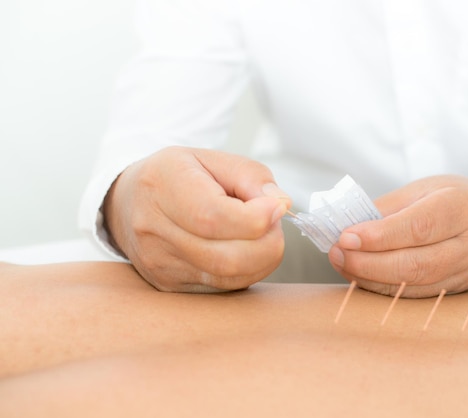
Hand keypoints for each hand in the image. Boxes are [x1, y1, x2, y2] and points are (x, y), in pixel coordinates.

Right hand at [103, 146, 290, 291]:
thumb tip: (281, 204)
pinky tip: (245, 248)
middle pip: (226, 257)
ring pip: (229, 277)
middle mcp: (154, 230)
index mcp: (162, 186)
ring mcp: (159, 264)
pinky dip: (248, 270)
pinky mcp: (169, 286)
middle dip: (268, 242)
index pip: (212, 217)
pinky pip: (225, 287)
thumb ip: (251, 176)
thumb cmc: (178, 177)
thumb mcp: (213, 159)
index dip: (256, 218)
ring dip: (262, 258)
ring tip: (260, 233)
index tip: (276, 207)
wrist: (127, 202)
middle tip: (273, 221)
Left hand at [328, 175, 467, 297]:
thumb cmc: (450, 198)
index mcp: (463, 207)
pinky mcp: (458, 290)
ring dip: (372, 278)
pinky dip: (385, 288)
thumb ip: (386, 209)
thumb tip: (347, 228)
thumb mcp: (422, 190)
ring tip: (343, 263)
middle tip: (338, 253)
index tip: (346, 237)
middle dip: (370, 262)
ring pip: (416, 285)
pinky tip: (362, 277)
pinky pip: (417, 296)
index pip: (419, 227)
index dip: (380, 236)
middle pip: (417, 263)